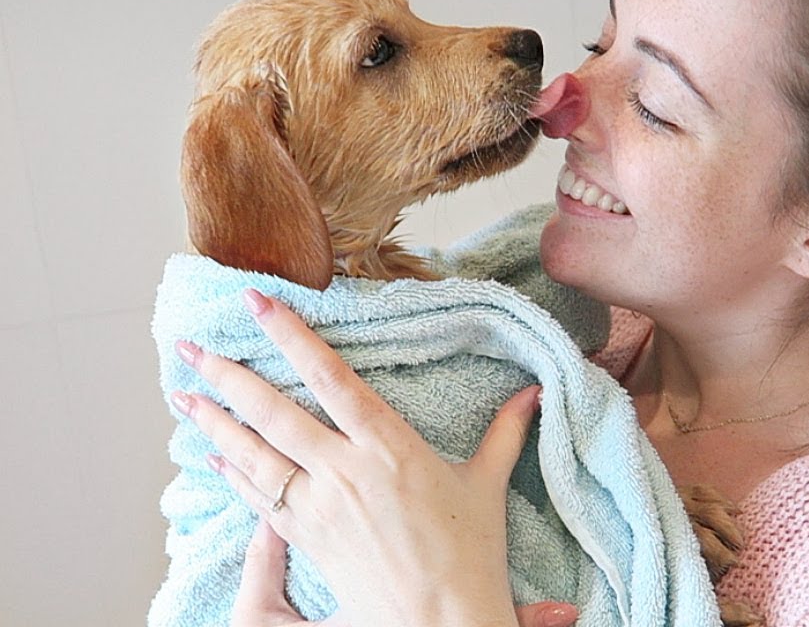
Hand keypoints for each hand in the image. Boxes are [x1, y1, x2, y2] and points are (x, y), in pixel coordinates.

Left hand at [171, 288, 556, 626]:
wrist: (440, 620)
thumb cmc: (469, 553)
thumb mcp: (488, 485)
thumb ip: (506, 433)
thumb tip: (534, 392)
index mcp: (389, 447)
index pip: (329, 378)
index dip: (290, 336)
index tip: (257, 304)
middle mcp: (345, 471)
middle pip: (272, 413)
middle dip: (226, 375)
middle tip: (190, 347)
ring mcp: (319, 506)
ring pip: (253, 454)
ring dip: (213, 422)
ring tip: (182, 393)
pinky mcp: (306, 537)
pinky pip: (258, 497)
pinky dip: (232, 473)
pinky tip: (212, 456)